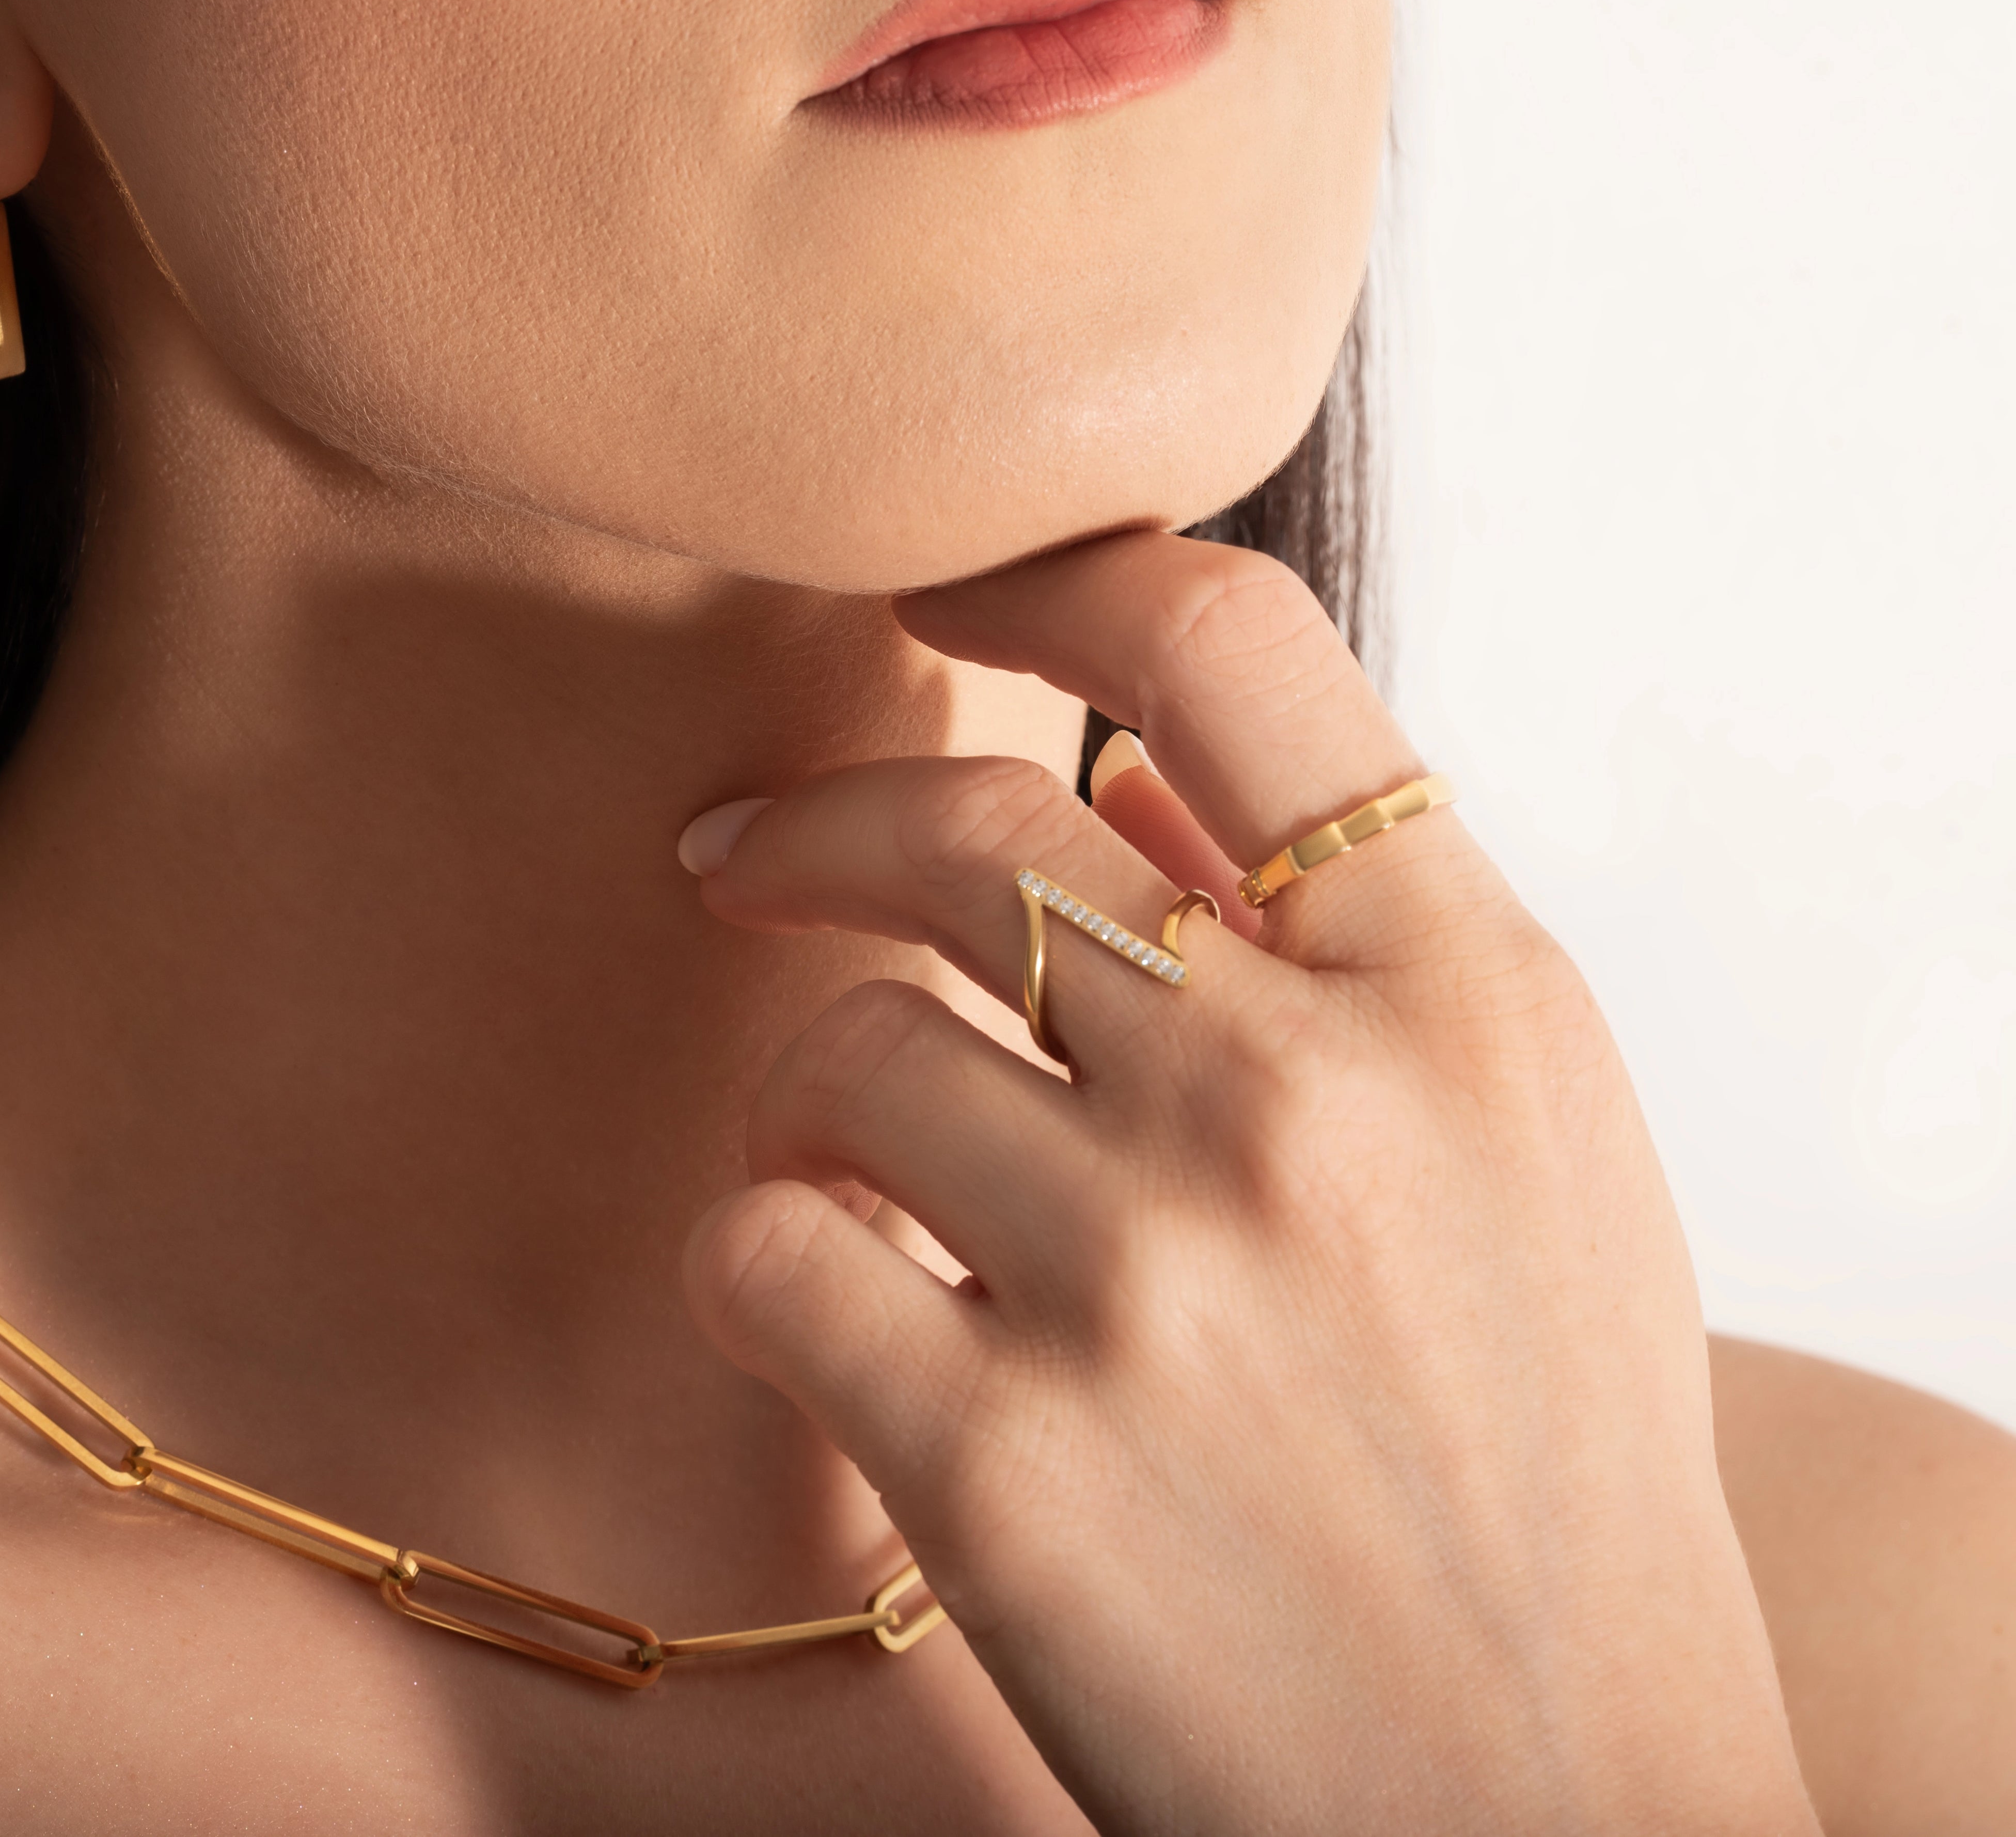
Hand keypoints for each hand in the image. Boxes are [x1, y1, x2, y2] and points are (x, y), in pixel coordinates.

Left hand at [677, 532, 1817, 1835]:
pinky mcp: (998, 1456)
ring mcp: (1146, 1277)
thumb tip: (1144, 771)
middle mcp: (1305, 1105)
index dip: (1049, 573)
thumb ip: (1351, 947)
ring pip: (839, 1048)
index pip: (1231, 648)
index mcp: (1466, 1000)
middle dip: (812, 825)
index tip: (933, 589)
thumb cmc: (1532, 1475)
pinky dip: (766, 1273)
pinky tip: (829, 1325)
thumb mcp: (1531, 1163)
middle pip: (965, 824)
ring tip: (842, 1183)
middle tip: (732, 858)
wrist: (1554, 1808)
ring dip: (804, 1107)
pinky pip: (765, 1253)